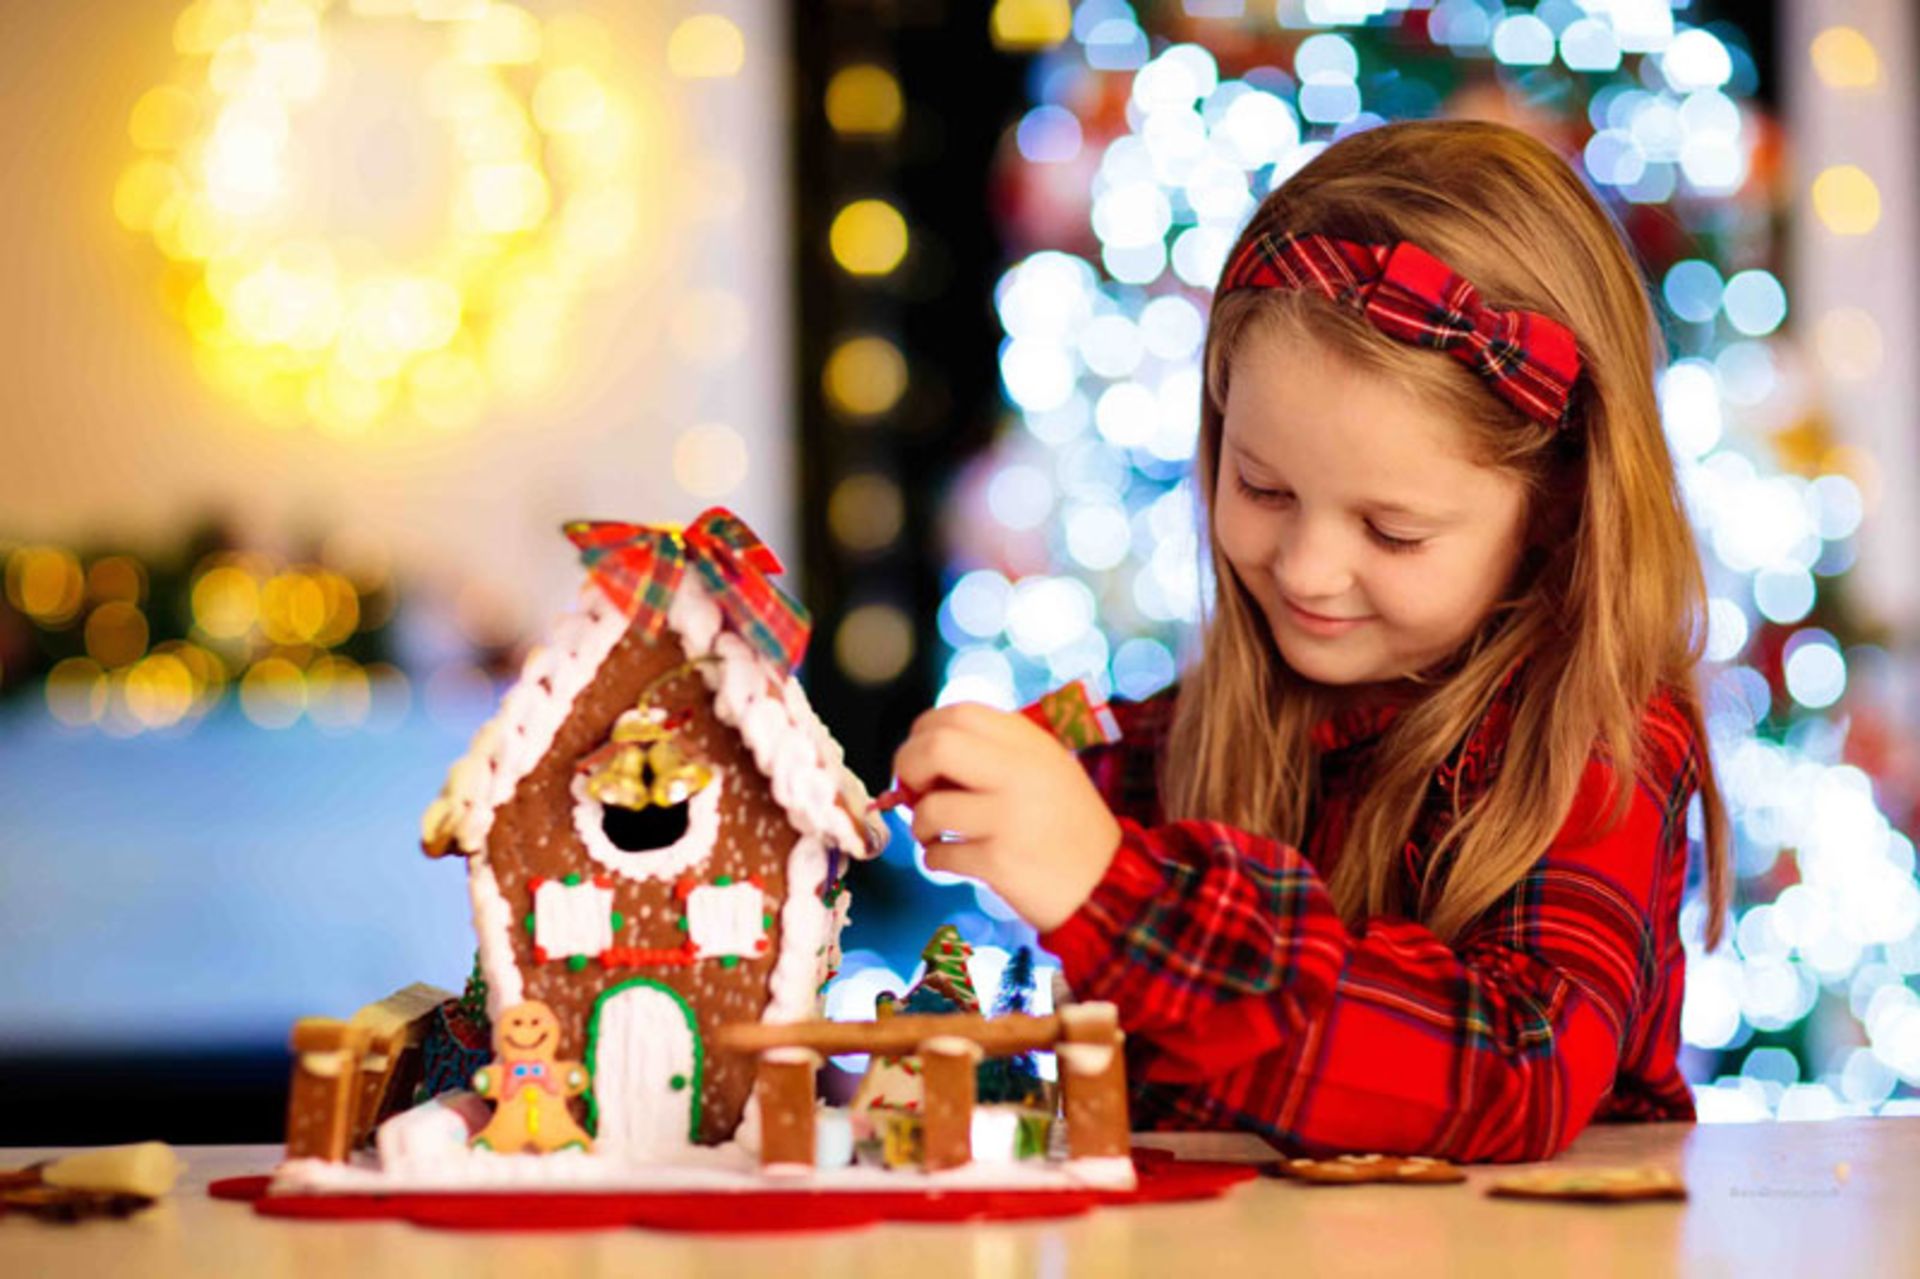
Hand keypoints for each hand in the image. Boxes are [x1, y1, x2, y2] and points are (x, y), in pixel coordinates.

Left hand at [889, 702, 1121, 932]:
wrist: (1107, 886)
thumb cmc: (1063, 826)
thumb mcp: (1043, 770)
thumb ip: (992, 753)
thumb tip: (916, 758)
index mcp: (1031, 743)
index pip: (957, 713)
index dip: (924, 733)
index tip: (923, 760)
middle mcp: (1022, 772)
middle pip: (935, 746)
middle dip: (907, 768)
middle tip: (914, 792)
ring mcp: (1011, 817)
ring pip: (930, 808)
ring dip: (920, 825)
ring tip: (937, 835)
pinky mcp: (1000, 862)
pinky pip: (939, 855)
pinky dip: (936, 859)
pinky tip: (955, 861)